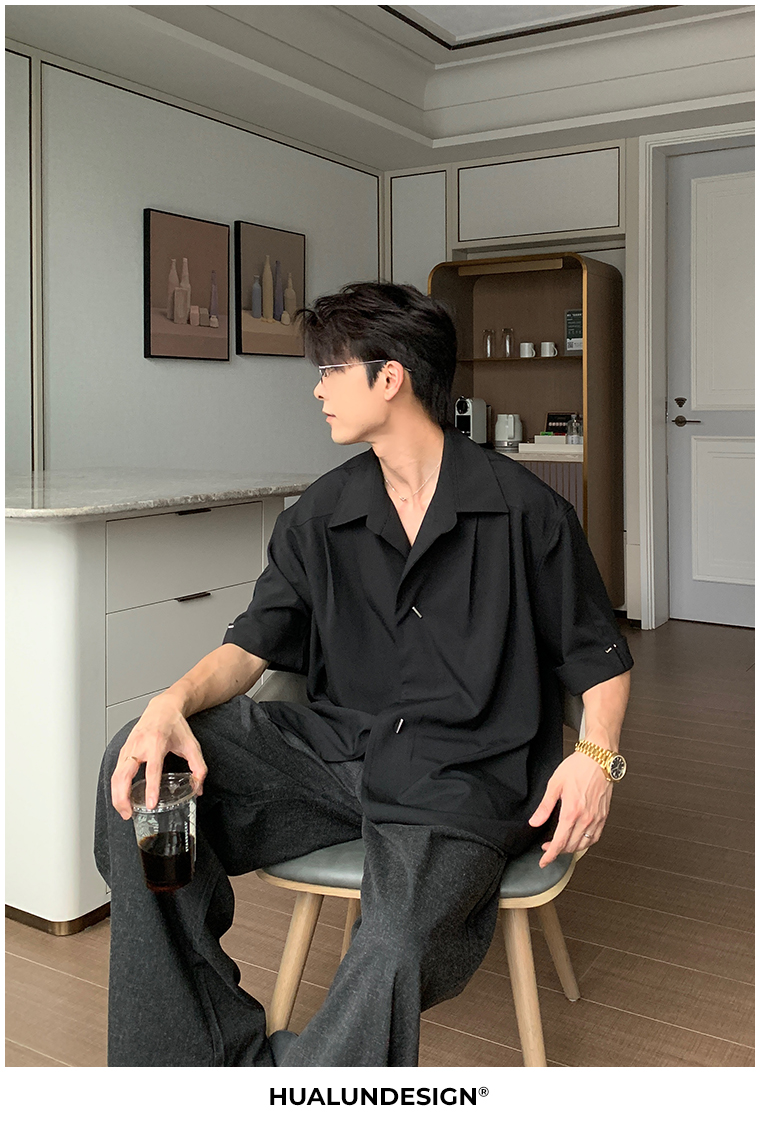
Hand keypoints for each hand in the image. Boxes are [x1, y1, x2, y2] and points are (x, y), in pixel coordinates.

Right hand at [110, 693, 206, 819]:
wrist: (162, 708)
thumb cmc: (175, 725)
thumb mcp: (192, 745)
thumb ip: (198, 767)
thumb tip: (198, 788)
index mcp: (157, 743)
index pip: (152, 769)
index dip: (151, 788)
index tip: (150, 803)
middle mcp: (139, 746)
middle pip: (124, 775)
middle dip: (123, 797)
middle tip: (129, 813)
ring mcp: (128, 748)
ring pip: (116, 775)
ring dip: (117, 795)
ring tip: (125, 811)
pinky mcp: (123, 751)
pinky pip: (116, 771)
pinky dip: (116, 787)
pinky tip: (121, 798)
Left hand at [528, 751, 611, 866]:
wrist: (598, 758)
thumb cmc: (578, 767)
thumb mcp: (555, 784)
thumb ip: (545, 806)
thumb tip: (535, 822)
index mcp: (572, 812)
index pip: (559, 842)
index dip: (550, 855)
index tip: (543, 861)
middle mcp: (586, 818)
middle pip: (571, 846)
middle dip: (558, 851)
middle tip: (547, 848)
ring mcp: (597, 818)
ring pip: (584, 844)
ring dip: (571, 849)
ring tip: (561, 845)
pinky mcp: (604, 815)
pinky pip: (595, 837)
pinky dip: (586, 843)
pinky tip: (579, 840)